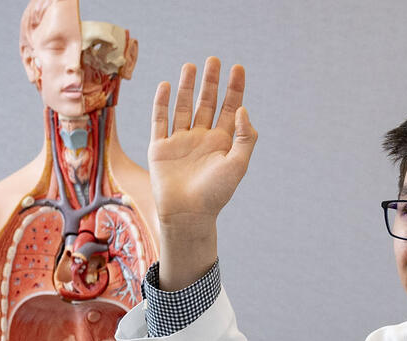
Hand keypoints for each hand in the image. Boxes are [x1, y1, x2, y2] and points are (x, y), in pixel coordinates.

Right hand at [147, 57, 256, 289]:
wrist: (188, 214)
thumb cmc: (216, 193)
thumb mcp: (238, 164)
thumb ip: (245, 136)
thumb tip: (243, 108)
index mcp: (223, 141)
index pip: (231, 108)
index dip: (235, 88)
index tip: (237, 68)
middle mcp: (202, 137)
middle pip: (207, 103)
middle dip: (211, 82)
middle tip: (213, 60)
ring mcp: (181, 141)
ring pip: (183, 107)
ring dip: (186, 87)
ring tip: (190, 66)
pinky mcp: (160, 147)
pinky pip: (160, 121)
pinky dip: (162, 104)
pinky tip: (165, 86)